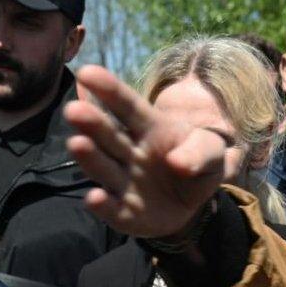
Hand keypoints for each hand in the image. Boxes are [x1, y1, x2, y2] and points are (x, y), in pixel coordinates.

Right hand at [65, 65, 230, 237]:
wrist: (193, 203)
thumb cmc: (199, 165)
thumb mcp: (212, 152)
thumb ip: (200, 152)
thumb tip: (177, 162)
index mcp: (149, 127)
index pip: (129, 106)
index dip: (109, 90)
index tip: (87, 73)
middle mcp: (128, 152)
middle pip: (109, 135)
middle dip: (91, 123)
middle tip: (73, 110)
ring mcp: (123, 182)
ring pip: (103, 167)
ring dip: (90, 157)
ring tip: (77, 143)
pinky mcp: (123, 213)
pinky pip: (112, 209)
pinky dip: (102, 205)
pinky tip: (94, 197)